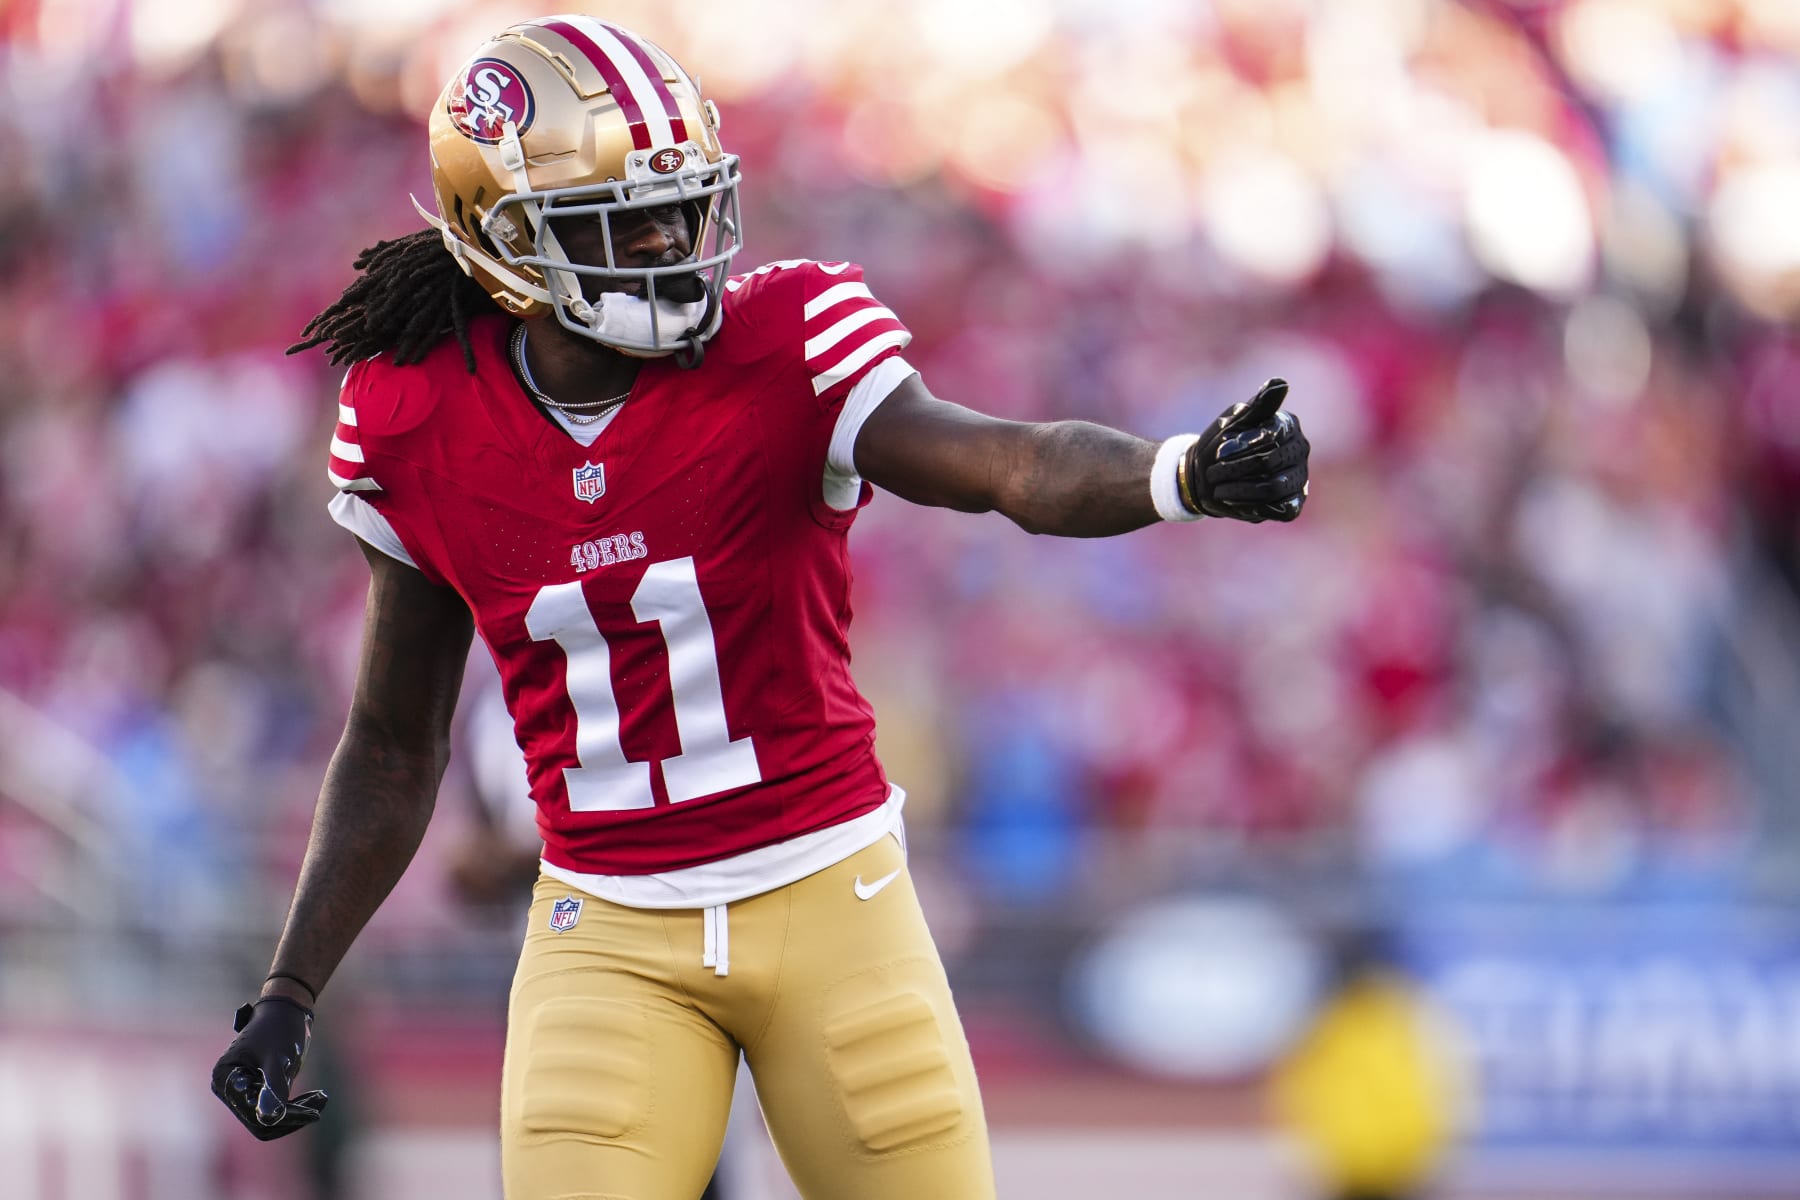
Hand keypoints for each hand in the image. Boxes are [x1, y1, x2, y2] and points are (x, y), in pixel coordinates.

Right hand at [210, 996, 329, 1140]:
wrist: (286, 1009)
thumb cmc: (281, 1028)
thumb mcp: (279, 1058)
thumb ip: (273, 1087)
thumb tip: (268, 1119)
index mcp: (225, 1078)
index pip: (253, 1115)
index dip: (283, 1117)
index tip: (313, 1110)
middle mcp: (227, 1087)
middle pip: (259, 1120)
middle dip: (291, 1116)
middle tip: (320, 1103)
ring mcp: (240, 1090)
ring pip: (267, 1119)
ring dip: (295, 1114)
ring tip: (320, 1100)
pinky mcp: (254, 1090)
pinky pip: (272, 1110)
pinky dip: (293, 1108)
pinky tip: (315, 1098)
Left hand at [1181, 378, 1309, 521]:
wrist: (1207, 478)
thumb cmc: (1220, 446)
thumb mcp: (1232, 421)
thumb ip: (1257, 405)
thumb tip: (1280, 383)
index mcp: (1288, 426)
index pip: (1272, 435)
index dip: (1242, 446)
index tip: (1219, 452)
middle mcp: (1300, 450)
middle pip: (1270, 462)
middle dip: (1235, 469)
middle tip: (1212, 473)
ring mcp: (1299, 478)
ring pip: (1274, 487)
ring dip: (1240, 489)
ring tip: (1218, 489)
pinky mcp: (1293, 503)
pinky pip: (1279, 509)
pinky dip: (1252, 506)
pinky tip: (1234, 500)